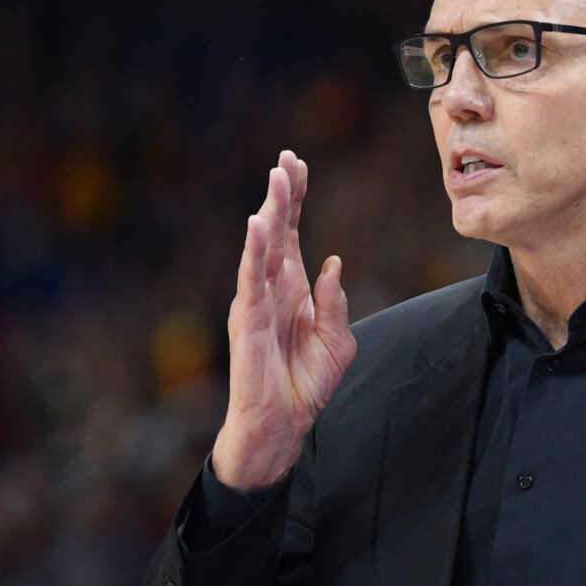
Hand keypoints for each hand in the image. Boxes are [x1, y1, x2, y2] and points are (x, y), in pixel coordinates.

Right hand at [212, 150, 357, 490]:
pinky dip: (254, 251)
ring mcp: (257, 301)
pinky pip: (251, 279)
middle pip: (277, 231)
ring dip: (271, 211)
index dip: (296, 201)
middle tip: (286, 160)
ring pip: (263, 247)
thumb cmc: (306, 386)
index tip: (297, 165)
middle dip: (282, 194)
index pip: (293, 234)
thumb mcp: (337, 343)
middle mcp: (272, 288)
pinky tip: (258, 223)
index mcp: (294, 289)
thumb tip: (333, 263)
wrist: (284, 425)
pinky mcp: (248, 319)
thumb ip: (334, 304)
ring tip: (277, 178)